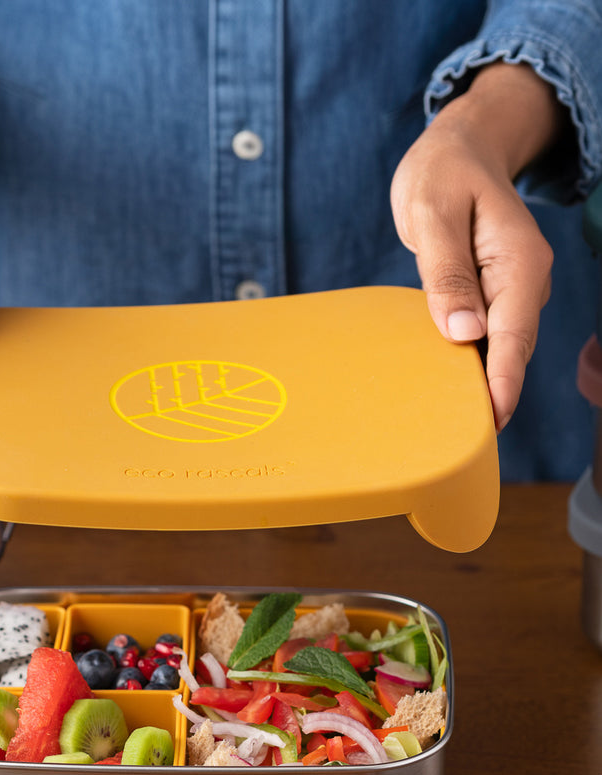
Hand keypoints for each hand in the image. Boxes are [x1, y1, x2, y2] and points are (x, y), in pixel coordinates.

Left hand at [390, 62, 563, 430]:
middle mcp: (524, 281)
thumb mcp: (433, 213)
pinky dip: (469, 362)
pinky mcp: (492, 294)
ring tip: (451, 427)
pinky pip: (485, 336)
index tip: (490, 423)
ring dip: (478, 383)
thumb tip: (463, 333)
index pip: (513, 336)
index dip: (502, 383)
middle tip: (462, 444)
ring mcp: (511, 290)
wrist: (460, 148)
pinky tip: (447, 387)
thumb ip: (446, 273)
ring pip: (499, 348)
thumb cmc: (442, 173)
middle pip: (510, 351)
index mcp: (519, 262)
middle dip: (491, 395)